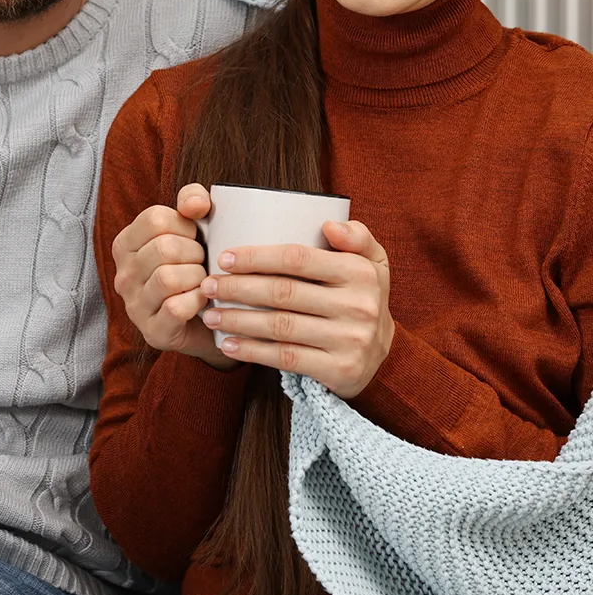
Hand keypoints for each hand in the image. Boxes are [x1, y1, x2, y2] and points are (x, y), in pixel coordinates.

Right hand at [111, 184, 236, 369]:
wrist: (211, 316)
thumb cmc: (196, 265)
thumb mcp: (194, 226)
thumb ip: (193, 200)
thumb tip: (196, 204)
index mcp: (126, 244)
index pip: (154, 218)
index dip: (185, 224)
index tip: (194, 237)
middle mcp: (123, 275)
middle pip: (163, 248)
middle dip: (194, 253)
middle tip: (202, 262)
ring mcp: (135, 306)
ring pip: (167, 278)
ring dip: (197, 277)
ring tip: (202, 280)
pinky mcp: (153, 331)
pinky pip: (175, 308)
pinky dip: (197, 301)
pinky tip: (202, 300)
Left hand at [199, 220, 394, 396]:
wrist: (385, 357)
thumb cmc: (364, 299)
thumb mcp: (373, 263)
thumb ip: (357, 236)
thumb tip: (329, 225)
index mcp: (359, 272)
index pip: (298, 258)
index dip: (257, 257)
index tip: (225, 258)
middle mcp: (356, 306)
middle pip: (283, 292)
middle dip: (238, 288)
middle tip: (208, 285)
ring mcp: (348, 340)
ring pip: (280, 326)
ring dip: (238, 319)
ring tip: (210, 314)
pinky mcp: (338, 369)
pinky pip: (286, 358)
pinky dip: (252, 351)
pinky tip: (228, 344)